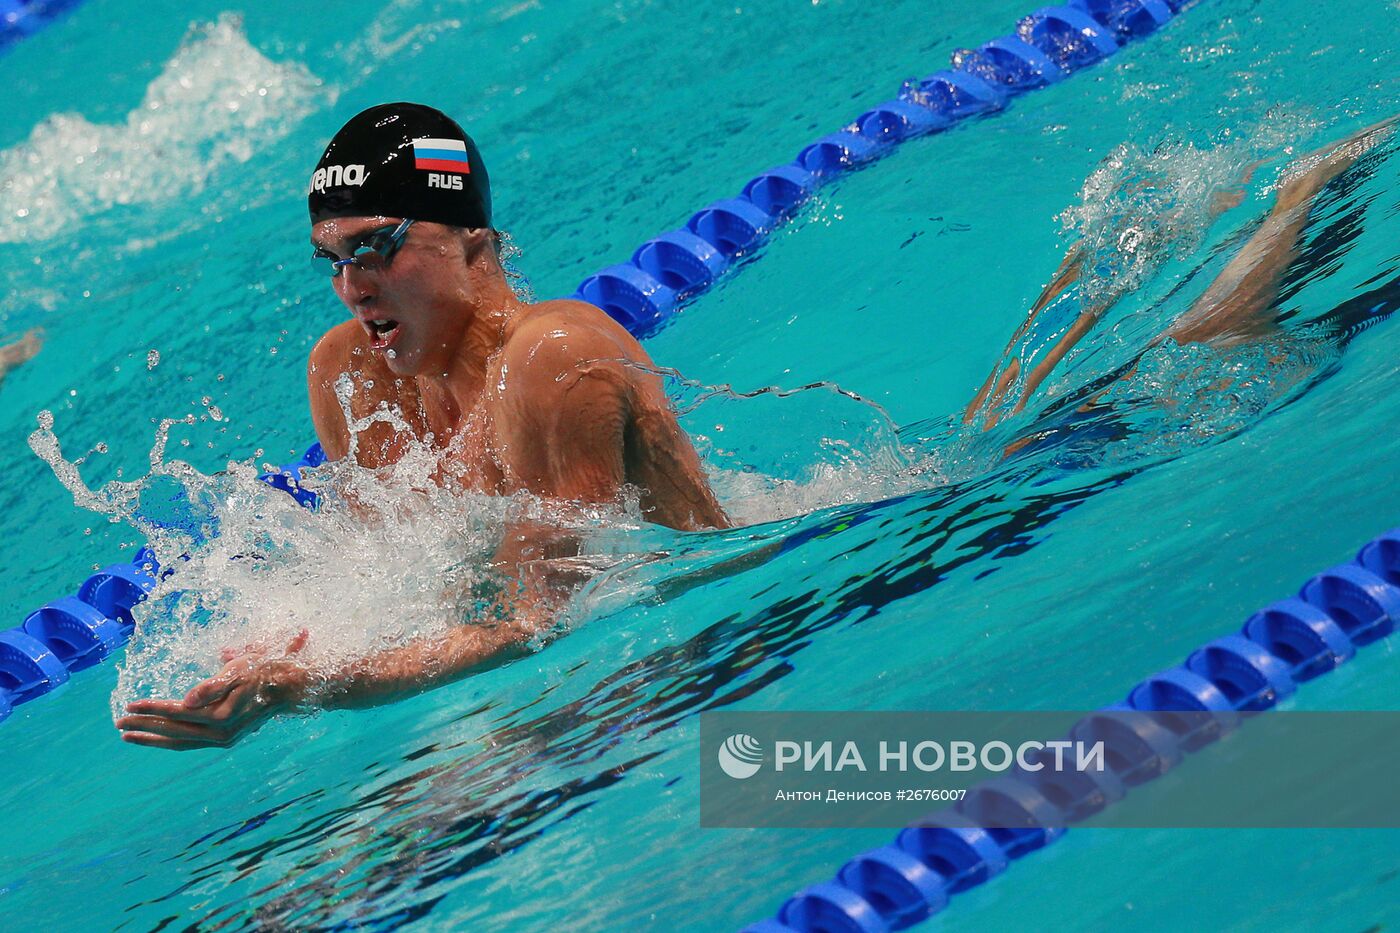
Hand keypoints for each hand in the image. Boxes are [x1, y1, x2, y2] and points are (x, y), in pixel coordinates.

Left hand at [116, 630, 309, 750]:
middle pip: (173, 731)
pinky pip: (189, 743)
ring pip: (179, 742)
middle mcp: (220, 733)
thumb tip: (186, 700)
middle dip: (144, 725)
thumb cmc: (262, 670)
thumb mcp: (239, 669)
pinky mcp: (223, 739)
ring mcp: (222, 739)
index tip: (130, 703)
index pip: (178, 712)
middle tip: (117, 721)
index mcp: (221, 716)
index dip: (153, 707)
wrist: (289, 687)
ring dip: (152, 738)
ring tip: (127, 735)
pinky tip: (155, 737)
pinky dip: (169, 741)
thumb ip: (212, 685)